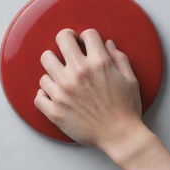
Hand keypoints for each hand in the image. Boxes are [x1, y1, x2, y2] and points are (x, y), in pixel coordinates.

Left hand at [34, 28, 142, 145]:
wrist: (119, 136)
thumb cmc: (126, 108)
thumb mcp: (130, 79)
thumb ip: (119, 58)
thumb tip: (108, 44)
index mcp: (98, 64)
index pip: (87, 34)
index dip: (88, 36)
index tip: (86, 43)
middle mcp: (78, 73)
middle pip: (61, 39)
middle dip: (66, 39)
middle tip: (69, 47)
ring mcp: (63, 91)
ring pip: (46, 64)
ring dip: (55, 67)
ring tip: (63, 75)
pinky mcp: (55, 110)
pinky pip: (39, 94)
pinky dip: (45, 93)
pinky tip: (54, 94)